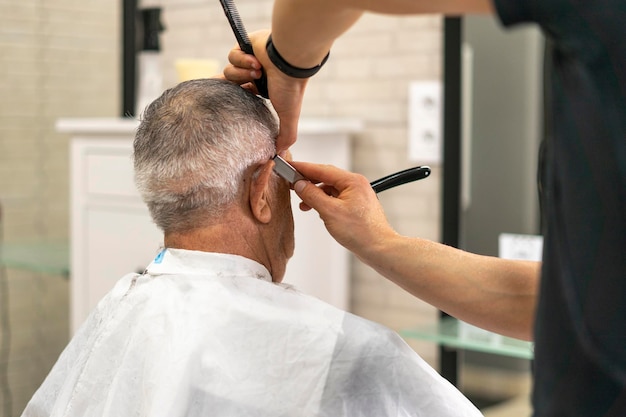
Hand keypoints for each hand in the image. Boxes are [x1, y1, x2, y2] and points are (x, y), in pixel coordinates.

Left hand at [223, 30, 308, 151]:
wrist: (289, 60)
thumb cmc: (290, 87)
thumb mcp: (289, 116)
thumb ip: (286, 135)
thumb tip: (280, 153)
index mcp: (263, 89)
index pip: (242, 97)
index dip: (239, 100)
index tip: (241, 102)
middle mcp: (255, 75)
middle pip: (230, 85)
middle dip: (238, 87)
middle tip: (246, 89)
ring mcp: (249, 59)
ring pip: (229, 72)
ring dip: (243, 74)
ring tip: (259, 73)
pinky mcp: (244, 46)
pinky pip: (232, 56)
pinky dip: (243, 60)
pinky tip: (256, 62)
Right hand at [290, 161, 396, 256]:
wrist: (379, 249)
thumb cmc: (361, 232)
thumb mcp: (330, 212)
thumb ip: (312, 196)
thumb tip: (300, 185)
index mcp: (352, 181)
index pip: (322, 169)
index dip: (303, 168)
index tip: (290, 166)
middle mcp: (356, 185)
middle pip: (326, 177)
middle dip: (308, 181)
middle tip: (291, 183)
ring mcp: (357, 196)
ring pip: (330, 189)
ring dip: (315, 194)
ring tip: (303, 203)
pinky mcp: (356, 207)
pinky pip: (336, 199)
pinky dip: (324, 202)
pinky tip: (317, 210)